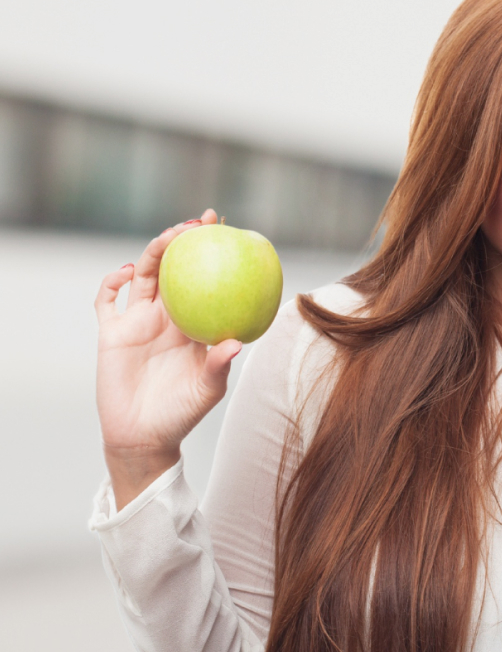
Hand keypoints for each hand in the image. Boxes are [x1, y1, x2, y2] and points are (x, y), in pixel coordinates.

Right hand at [94, 209, 242, 507]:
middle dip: (183, 241)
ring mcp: (138, 321)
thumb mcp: (207, 390)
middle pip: (174, 268)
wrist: (143, 437)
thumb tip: (235, 344)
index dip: (212, 254)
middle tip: (197, 223)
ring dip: (152, 252)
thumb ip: (217, 365)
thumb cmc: (182, 413)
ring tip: (167, 238)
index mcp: (193, 323)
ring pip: (143, 276)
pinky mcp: (112, 332)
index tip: (226, 231)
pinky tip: (125, 272)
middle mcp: (167, 316)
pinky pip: (106, 300)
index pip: (205, 280)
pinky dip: (112, 282)